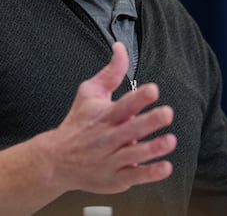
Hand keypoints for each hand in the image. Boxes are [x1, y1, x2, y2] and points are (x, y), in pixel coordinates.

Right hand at [41, 41, 176, 193]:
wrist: (56, 161)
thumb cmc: (78, 123)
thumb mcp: (89, 93)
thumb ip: (111, 72)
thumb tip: (121, 47)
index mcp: (104, 116)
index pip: (123, 104)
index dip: (139, 97)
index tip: (153, 90)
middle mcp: (108, 137)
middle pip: (131, 129)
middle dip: (150, 121)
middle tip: (167, 113)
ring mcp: (112, 159)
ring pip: (135, 154)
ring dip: (153, 148)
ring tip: (170, 140)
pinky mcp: (116, 178)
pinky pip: (135, 175)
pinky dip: (150, 173)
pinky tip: (165, 167)